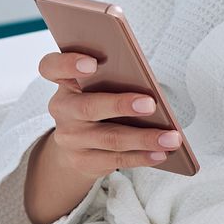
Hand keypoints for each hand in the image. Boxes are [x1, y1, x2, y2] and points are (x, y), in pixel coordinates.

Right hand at [35, 49, 184, 189]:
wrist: (74, 146)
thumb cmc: (97, 101)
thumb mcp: (96, 86)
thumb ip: (112, 78)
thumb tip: (148, 86)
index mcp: (65, 81)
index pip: (52, 67)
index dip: (68, 64)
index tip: (92, 63)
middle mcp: (63, 109)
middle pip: (88, 107)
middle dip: (121, 105)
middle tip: (151, 104)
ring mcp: (70, 137)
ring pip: (109, 138)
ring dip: (144, 139)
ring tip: (171, 138)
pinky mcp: (82, 160)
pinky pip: (115, 160)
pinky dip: (142, 156)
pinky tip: (162, 153)